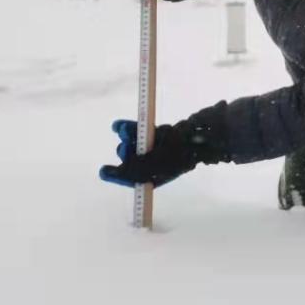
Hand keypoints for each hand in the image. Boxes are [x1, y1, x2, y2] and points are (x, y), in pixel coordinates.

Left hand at [99, 103, 230, 187]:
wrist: (200, 138)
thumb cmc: (178, 155)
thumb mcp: (153, 165)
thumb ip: (136, 167)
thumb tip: (121, 166)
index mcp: (156, 177)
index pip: (133, 178)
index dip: (118, 175)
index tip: (103, 172)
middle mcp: (156, 165)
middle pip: (134, 160)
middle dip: (126, 153)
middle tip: (122, 148)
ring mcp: (159, 149)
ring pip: (137, 145)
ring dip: (127, 138)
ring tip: (119, 129)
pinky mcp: (162, 135)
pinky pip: (143, 133)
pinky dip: (131, 129)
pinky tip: (118, 126)